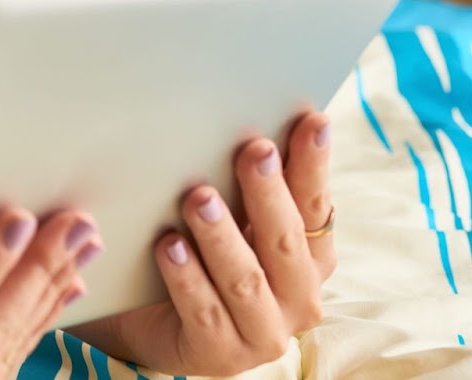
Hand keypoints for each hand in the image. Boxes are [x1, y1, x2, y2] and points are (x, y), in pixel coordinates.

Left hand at [72, 111, 335, 375]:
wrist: (156, 322)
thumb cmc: (204, 255)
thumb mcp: (234, 218)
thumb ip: (250, 183)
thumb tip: (254, 117)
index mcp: (312, 258)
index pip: (315, 205)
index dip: (313, 164)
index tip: (310, 120)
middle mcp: (299, 298)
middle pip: (285, 241)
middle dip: (269, 194)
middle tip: (253, 151)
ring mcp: (263, 333)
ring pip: (245, 280)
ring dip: (222, 237)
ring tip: (199, 198)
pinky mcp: (220, 356)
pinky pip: (204, 313)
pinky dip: (188, 279)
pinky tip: (169, 247)